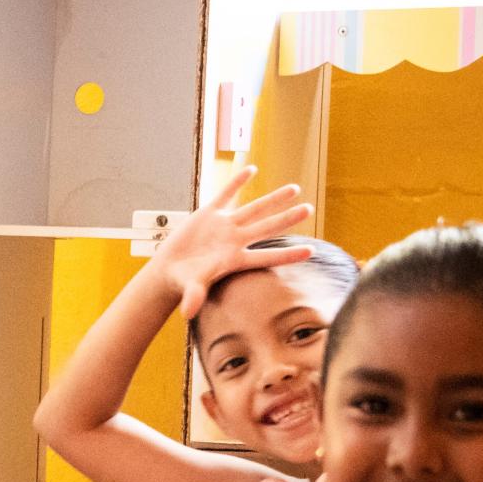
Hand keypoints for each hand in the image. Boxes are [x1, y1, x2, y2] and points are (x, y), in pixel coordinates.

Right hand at [158, 166, 313, 318]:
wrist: (171, 269)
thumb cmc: (183, 281)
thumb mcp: (190, 286)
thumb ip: (194, 295)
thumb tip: (189, 312)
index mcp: (235, 259)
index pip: (267, 256)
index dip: (288, 255)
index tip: (311, 251)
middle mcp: (235, 240)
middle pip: (267, 227)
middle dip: (288, 218)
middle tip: (309, 209)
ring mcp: (224, 225)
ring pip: (254, 208)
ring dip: (274, 199)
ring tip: (295, 189)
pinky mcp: (209, 213)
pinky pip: (226, 194)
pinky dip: (237, 182)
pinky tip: (251, 169)